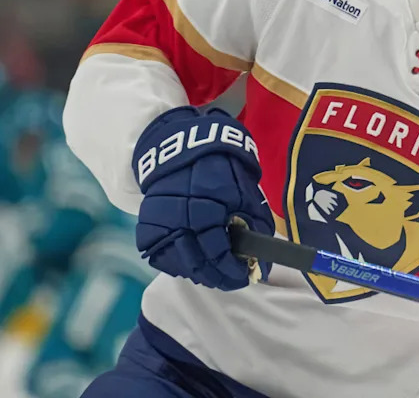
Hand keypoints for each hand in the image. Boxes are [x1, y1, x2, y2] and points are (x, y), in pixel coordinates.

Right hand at [133, 106, 273, 289]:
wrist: (187, 147)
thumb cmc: (224, 170)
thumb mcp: (246, 194)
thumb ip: (255, 228)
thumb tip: (263, 264)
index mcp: (206, 210)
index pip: (218, 254)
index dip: (232, 271)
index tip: (245, 276)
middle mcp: (178, 221)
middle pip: (196, 265)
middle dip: (218, 278)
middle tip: (233, 279)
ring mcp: (159, 225)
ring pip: (178, 265)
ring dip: (199, 273)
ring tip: (215, 272)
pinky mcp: (147, 226)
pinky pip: (161, 258)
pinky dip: (179, 264)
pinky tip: (195, 261)